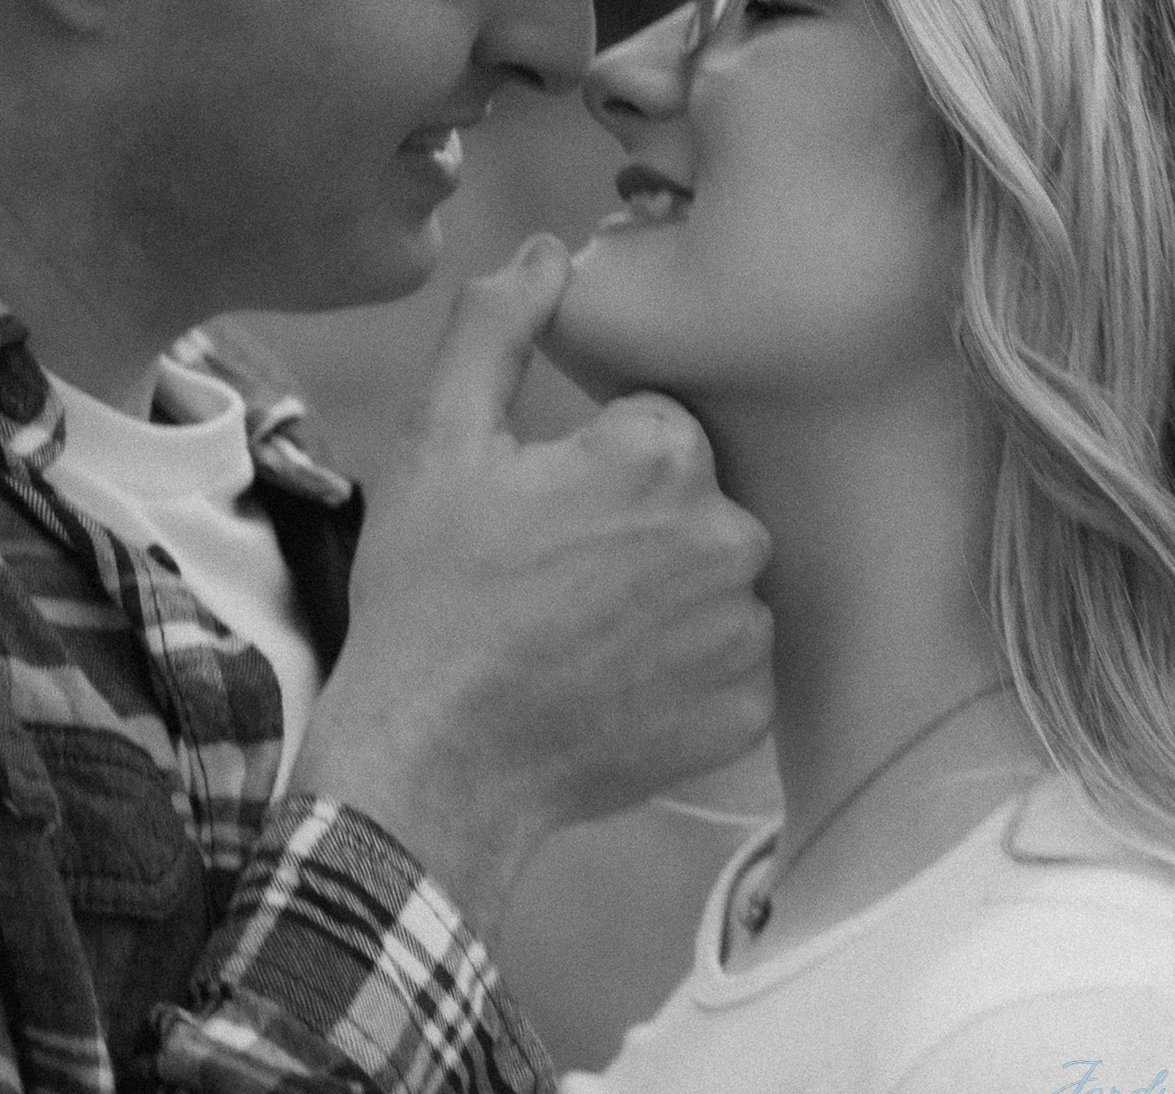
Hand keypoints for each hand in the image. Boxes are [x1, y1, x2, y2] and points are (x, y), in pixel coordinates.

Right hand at [291, 235, 774, 935]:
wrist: (434, 763)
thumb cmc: (428, 600)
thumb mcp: (437, 444)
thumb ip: (494, 328)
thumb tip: (545, 250)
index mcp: (662, 455)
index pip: (657, 434)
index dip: (591, 474)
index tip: (538, 522)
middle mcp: (727, 536)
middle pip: (696, 509)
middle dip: (639, 536)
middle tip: (552, 587)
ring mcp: (743, 632)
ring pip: (717, 588)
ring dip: (666, 605)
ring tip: (579, 643)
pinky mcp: (746, 711)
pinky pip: (730, 670)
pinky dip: (683, 680)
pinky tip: (612, 692)